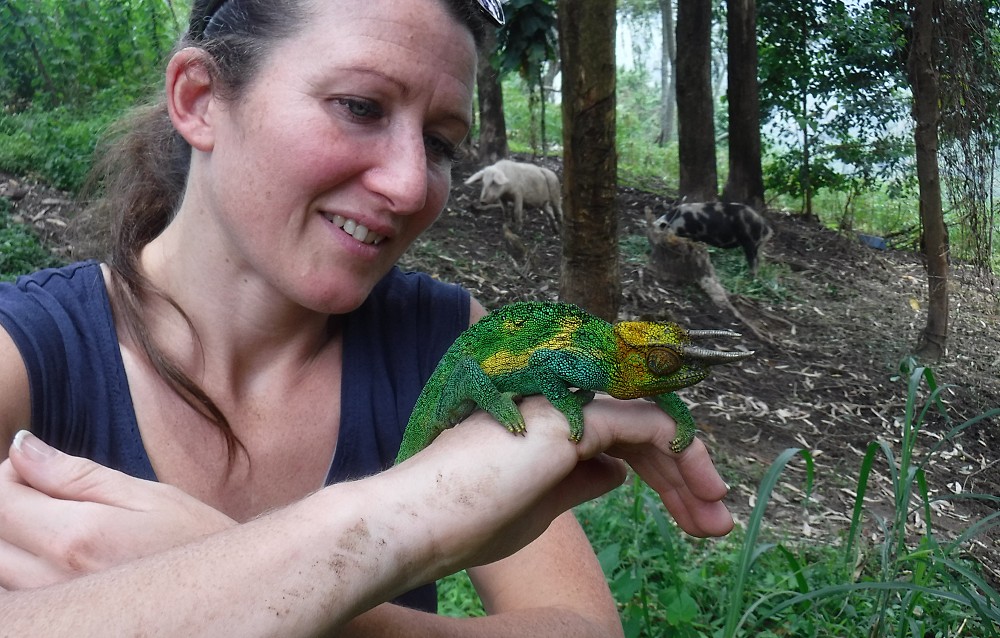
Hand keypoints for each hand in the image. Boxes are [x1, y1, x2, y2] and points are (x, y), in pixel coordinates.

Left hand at [0, 431, 234, 589]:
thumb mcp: (150, 496)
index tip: (36, 468)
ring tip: (57, 527)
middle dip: (9, 507)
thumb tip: (21, 449)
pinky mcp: (69, 627)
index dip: (9, 474)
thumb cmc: (199, 542)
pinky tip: (61, 561)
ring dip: (14, 542)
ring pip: (0, 571)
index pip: (0, 500)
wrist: (232, 596)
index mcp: (79, 538)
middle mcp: (56, 582)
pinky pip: (21, 599)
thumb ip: (78, 475)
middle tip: (48, 496)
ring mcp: (62, 610)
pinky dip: (24, 573)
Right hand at [397, 395, 732, 573]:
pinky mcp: (570, 418)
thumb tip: (619, 472)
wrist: (420, 523)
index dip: (663, 477)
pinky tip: (700, 487)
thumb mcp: (537, 509)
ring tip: (717, 518)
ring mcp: (563, 407)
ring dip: (690, 472)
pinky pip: (645, 423)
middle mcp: (559, 408)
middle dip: (685, 480)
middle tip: (718, 523)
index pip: (621, 441)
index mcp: (547, 427)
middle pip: (642, 435)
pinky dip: (680, 450)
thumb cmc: (464, 524)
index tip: (694, 516)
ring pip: (649, 427)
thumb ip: (578, 483)